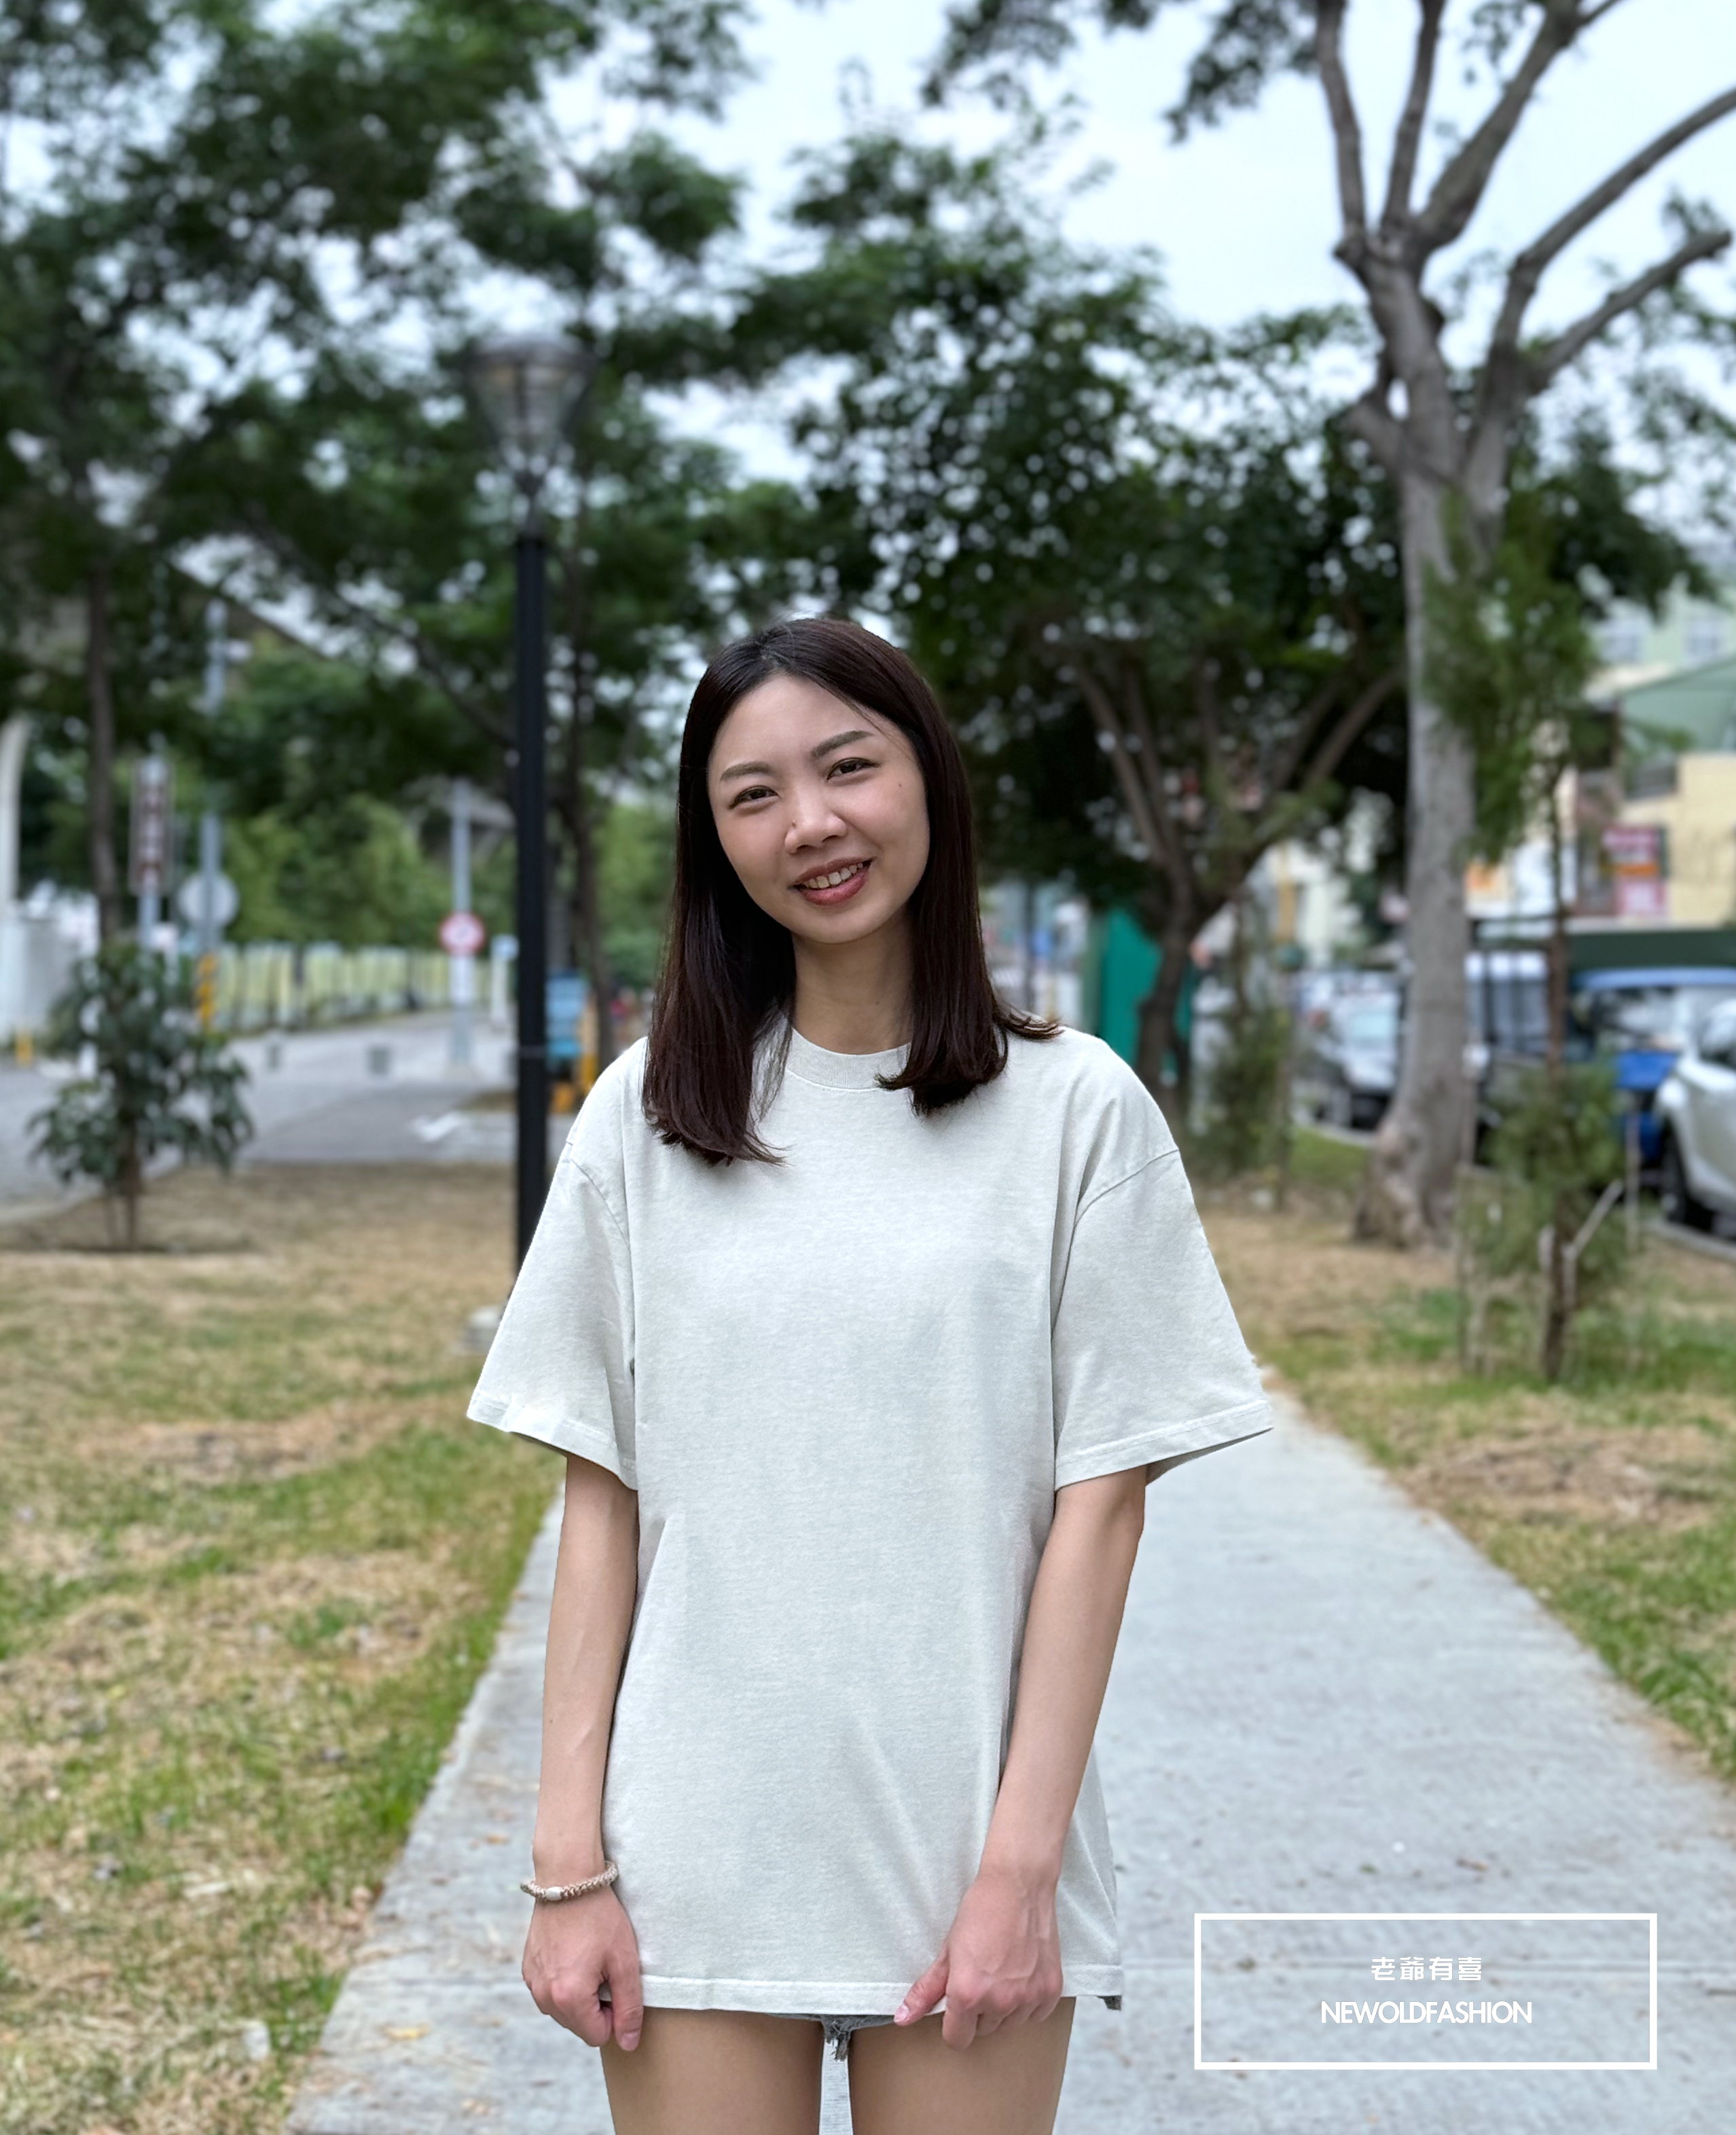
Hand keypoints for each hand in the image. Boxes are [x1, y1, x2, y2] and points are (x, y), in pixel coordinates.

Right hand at [523, 1888, 643, 2050]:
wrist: (568, 1878)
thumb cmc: (601, 1917)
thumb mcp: (624, 1961)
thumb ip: (629, 2008)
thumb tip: (629, 2044)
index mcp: (569, 1997)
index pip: (598, 2036)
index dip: (614, 2014)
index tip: (617, 1983)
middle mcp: (544, 1996)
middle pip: (579, 2026)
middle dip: (595, 2007)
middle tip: (604, 1968)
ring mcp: (532, 1983)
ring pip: (563, 2011)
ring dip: (579, 1996)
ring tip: (588, 1959)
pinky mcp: (527, 1969)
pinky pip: (549, 1993)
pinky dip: (563, 1983)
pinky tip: (573, 1954)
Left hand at [893, 1862, 1063, 2049]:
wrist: (1018, 1885)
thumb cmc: (980, 1912)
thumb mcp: (948, 1950)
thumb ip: (926, 1990)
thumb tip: (902, 2019)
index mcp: (968, 1994)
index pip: (957, 2040)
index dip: (953, 2024)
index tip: (957, 2006)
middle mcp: (999, 2002)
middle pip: (983, 2031)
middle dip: (979, 2012)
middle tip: (982, 1976)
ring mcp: (1028, 1998)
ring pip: (1009, 2025)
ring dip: (1004, 2008)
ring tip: (1002, 1972)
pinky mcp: (1051, 1991)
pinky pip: (1035, 2016)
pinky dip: (1029, 2002)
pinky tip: (1022, 1974)